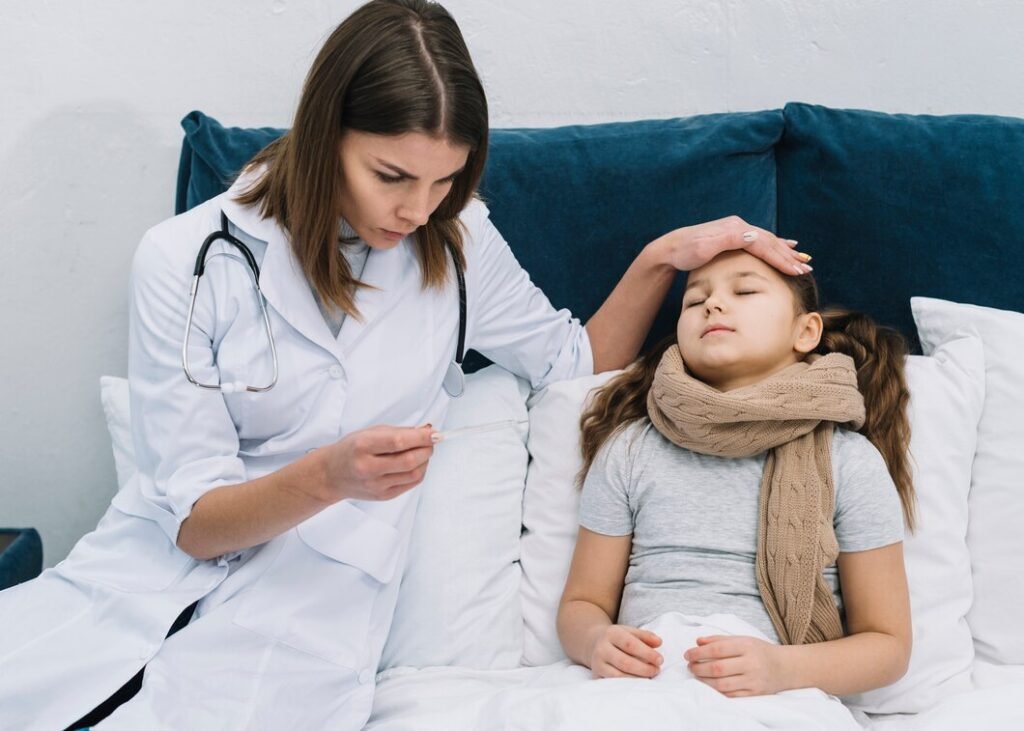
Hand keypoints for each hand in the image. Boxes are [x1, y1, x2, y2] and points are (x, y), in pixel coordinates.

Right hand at [319, 424, 434, 502]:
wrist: (332, 475)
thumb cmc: (351, 450)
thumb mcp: (370, 432)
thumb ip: (399, 432)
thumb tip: (427, 431)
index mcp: (363, 446)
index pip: (398, 442)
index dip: (421, 437)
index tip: (435, 433)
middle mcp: (368, 468)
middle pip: (409, 460)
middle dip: (427, 449)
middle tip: (431, 441)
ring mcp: (376, 485)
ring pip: (414, 474)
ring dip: (425, 460)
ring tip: (422, 451)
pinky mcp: (384, 496)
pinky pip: (411, 483)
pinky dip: (419, 471)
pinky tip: (415, 463)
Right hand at [588, 624, 662, 678]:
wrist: (594, 643)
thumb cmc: (618, 638)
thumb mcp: (630, 632)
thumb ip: (645, 636)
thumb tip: (659, 642)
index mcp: (611, 634)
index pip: (630, 644)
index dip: (647, 653)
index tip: (660, 660)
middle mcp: (602, 648)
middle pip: (625, 662)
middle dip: (644, 669)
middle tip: (657, 670)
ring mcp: (597, 663)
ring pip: (619, 676)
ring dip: (638, 679)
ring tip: (649, 676)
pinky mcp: (597, 676)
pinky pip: (614, 684)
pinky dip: (628, 685)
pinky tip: (638, 683)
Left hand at [653, 216, 811, 275]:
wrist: (669, 249)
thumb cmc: (684, 252)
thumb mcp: (703, 247)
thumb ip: (728, 240)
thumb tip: (753, 235)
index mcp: (734, 229)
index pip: (764, 244)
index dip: (781, 258)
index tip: (796, 270)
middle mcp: (737, 227)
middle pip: (769, 241)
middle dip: (789, 256)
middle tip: (807, 268)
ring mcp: (735, 230)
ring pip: (767, 240)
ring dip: (785, 251)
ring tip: (802, 259)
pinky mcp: (732, 235)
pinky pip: (759, 241)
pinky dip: (774, 245)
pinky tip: (785, 245)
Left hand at [684, 634, 783, 696]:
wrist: (785, 667)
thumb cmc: (759, 651)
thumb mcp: (742, 639)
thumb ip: (719, 639)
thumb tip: (698, 641)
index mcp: (746, 646)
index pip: (717, 649)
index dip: (699, 652)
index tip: (687, 654)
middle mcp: (751, 663)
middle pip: (718, 668)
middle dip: (699, 668)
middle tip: (690, 666)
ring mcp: (753, 680)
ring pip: (723, 684)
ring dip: (705, 681)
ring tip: (697, 675)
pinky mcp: (755, 693)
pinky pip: (731, 695)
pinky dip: (717, 690)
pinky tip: (709, 684)